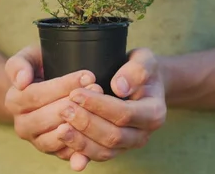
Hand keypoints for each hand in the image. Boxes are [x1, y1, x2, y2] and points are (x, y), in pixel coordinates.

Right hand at [4, 46, 100, 166]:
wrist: (42, 88)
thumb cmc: (39, 68)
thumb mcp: (28, 57)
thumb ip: (19, 64)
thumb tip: (21, 81)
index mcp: (13, 101)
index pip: (37, 95)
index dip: (63, 85)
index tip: (87, 75)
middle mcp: (22, 124)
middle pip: (47, 118)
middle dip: (74, 103)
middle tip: (97, 88)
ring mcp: (37, 140)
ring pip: (55, 138)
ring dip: (79, 124)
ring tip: (98, 107)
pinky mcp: (53, 152)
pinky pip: (66, 153)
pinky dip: (80, 146)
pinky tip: (96, 132)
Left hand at [57, 48, 166, 166]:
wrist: (144, 83)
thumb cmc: (142, 69)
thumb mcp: (145, 60)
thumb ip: (136, 70)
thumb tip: (119, 87)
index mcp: (154, 113)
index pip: (125, 114)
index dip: (99, 105)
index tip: (76, 93)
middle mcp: (143, 134)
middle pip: (113, 136)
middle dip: (86, 123)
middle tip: (64, 109)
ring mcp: (129, 144)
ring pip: (104, 151)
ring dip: (80, 141)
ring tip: (60, 127)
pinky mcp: (115, 149)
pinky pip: (97, 155)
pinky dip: (79, 151)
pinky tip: (64, 140)